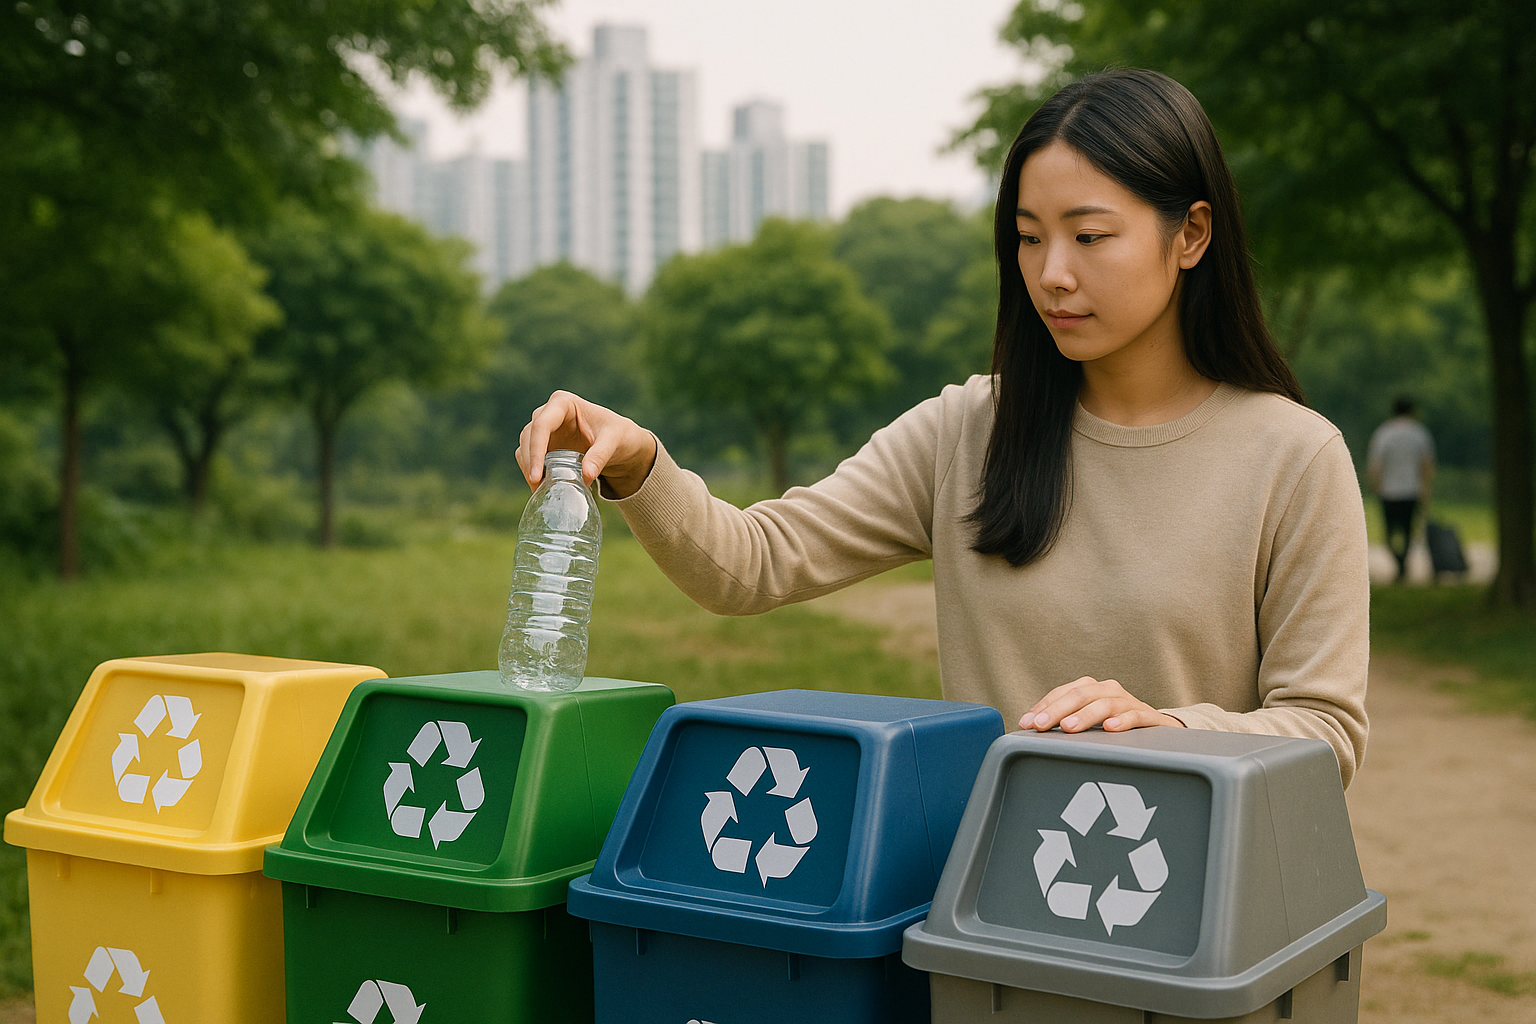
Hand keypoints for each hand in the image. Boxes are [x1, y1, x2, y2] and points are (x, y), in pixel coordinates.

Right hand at [516, 391, 657, 497]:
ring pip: (525, 447)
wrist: (621, 443)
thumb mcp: (614, 441)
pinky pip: (530, 458)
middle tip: (537, 487)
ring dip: (528, 468)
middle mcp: (549, 413)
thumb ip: (600, 456)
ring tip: (540, 491)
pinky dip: (533, 472)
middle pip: (529, 436)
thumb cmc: (618, 434)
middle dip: (530, 462)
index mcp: (563, 403)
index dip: (535, 450)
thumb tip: (586, 477)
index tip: (536, 475)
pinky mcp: (544, 444)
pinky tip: (542, 488)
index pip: (542, 425)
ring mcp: (545, 429)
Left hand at [1020, 676, 1185, 732]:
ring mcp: (1129, 702)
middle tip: (1041, 725)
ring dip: (1085, 715)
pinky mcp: (1149, 717)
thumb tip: (1029, 728)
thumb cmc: (1115, 722)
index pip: (1062, 693)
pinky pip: (1136, 716)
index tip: (1026, 723)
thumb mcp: (1088, 720)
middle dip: (1057, 710)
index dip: (1043, 706)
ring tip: (1069, 727)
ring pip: (1105, 703)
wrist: (1157, 727)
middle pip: (1080, 695)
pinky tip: (1111, 728)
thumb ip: (1063, 721)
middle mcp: (1109, 690)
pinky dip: (1123, 720)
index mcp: (1091, 688)